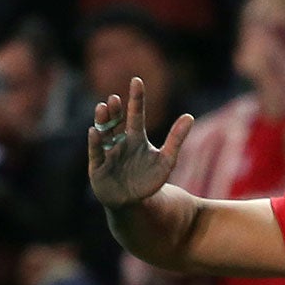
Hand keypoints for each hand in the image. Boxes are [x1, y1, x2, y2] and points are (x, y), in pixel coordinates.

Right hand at [88, 81, 193, 208]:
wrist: (135, 203)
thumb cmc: (149, 180)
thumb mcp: (167, 160)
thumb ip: (176, 139)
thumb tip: (189, 116)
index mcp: (136, 138)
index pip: (136, 114)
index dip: (136, 98)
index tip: (137, 81)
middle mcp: (119, 142)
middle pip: (116, 122)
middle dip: (114, 111)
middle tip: (115, 99)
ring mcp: (107, 153)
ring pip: (103, 133)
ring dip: (102, 121)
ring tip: (103, 107)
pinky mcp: (98, 167)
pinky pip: (96, 153)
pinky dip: (95, 143)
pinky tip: (94, 132)